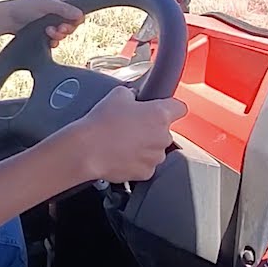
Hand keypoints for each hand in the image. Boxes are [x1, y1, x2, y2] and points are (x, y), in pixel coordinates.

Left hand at [0, 0, 83, 46]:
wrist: (7, 19)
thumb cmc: (25, 7)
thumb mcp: (46, 5)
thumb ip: (64, 9)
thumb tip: (80, 15)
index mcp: (59, 1)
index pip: (76, 12)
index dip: (74, 21)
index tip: (66, 25)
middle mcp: (56, 12)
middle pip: (71, 24)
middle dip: (65, 29)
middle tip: (57, 30)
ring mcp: (50, 23)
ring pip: (63, 33)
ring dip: (58, 36)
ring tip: (48, 33)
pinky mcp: (44, 33)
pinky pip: (55, 40)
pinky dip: (54, 41)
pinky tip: (49, 41)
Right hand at [63, 86, 186, 183]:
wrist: (88, 151)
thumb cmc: (102, 123)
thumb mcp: (117, 95)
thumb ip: (133, 94)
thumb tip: (134, 98)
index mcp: (160, 115)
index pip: (180, 108)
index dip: (171, 107)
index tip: (164, 108)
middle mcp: (163, 137)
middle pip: (164, 130)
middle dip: (151, 128)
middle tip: (131, 125)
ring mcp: (155, 157)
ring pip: (155, 149)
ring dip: (144, 145)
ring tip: (123, 141)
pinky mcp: (146, 172)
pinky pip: (145, 164)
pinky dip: (136, 161)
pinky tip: (121, 154)